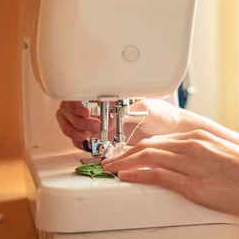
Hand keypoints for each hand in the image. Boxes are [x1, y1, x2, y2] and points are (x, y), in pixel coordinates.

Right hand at [55, 99, 184, 150]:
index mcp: (109, 96)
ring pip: (72, 123)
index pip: (80, 93)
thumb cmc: (163, 115)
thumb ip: (129, 111)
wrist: (169, 131)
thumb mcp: (149, 108)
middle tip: (91, 126)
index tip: (84, 111)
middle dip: (74, 119)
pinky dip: (80, 142)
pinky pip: (82, 139)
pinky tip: (89, 144)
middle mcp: (101, 108)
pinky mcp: (103, 138)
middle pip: (70, 109)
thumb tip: (113, 116)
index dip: (76, 102)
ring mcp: (100, 123)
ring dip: (74, 131)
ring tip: (88, 136)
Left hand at [101, 130, 238, 221]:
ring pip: (148, 157)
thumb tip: (190, 169)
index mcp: (202, 138)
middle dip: (124, 153)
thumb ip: (205, 158)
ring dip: (124, 163)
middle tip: (108, 161)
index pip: (160, 140)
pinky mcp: (195, 185)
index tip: (125, 155)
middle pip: (149, 146)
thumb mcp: (226, 158)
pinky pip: (158, 176)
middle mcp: (195, 147)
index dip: (137, 147)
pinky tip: (125, 177)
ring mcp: (194, 165)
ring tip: (109, 170)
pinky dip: (137, 174)